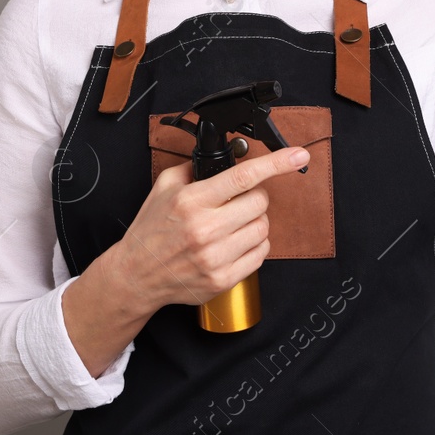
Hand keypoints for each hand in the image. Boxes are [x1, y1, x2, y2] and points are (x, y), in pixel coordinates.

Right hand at [108, 145, 311, 313]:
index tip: (298, 155)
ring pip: (263, 228)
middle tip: (238, 201)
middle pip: (260, 203)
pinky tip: (235, 243)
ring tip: (233, 224)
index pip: (243, 177)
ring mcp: (215, 257)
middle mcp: (205, 229)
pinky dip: (254, 245)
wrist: (136, 275)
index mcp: (191, 201)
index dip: (276, 163)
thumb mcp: (163, 188)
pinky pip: (260, 255)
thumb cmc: (151, 231)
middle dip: (254, 197)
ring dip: (254, 222)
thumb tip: (225, 157)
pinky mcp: (223, 279)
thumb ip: (194, 168)